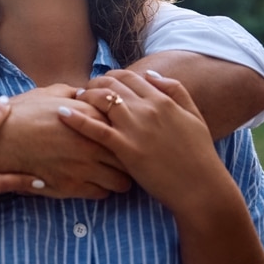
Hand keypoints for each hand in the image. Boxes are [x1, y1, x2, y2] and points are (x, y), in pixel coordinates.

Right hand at [0, 85, 131, 198]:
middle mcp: (93, 142)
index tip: (123, 133)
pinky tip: (93, 181)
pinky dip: (102, 189)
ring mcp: (84, 167)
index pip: (126, 125)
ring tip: (110, 172)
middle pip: (130, 156)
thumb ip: (74, 94)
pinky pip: (102, 194)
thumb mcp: (49, 94)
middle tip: (123, 157)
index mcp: (91, 116)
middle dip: (129, 157)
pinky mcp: (72, 187)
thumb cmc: (22, 114)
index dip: (127, 131)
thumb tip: (86, 93)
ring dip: (119, 177)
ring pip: (122, 181)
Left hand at [63, 70, 229, 212]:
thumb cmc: (198, 155)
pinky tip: (62, 113)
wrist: (201, 188)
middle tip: (84, 90)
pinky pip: (95, 129)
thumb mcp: (194, 116)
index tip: (102, 83)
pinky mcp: (126, 149)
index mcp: (163, 100)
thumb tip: (150, 74)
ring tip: (73, 100)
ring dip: (85, 95)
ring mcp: (136, 128)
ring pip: (102, 100)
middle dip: (94, 83)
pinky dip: (76, 119)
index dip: (111, 76)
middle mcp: (148, 109)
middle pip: (112, 84)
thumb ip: (175, 91)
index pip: (129, 76)